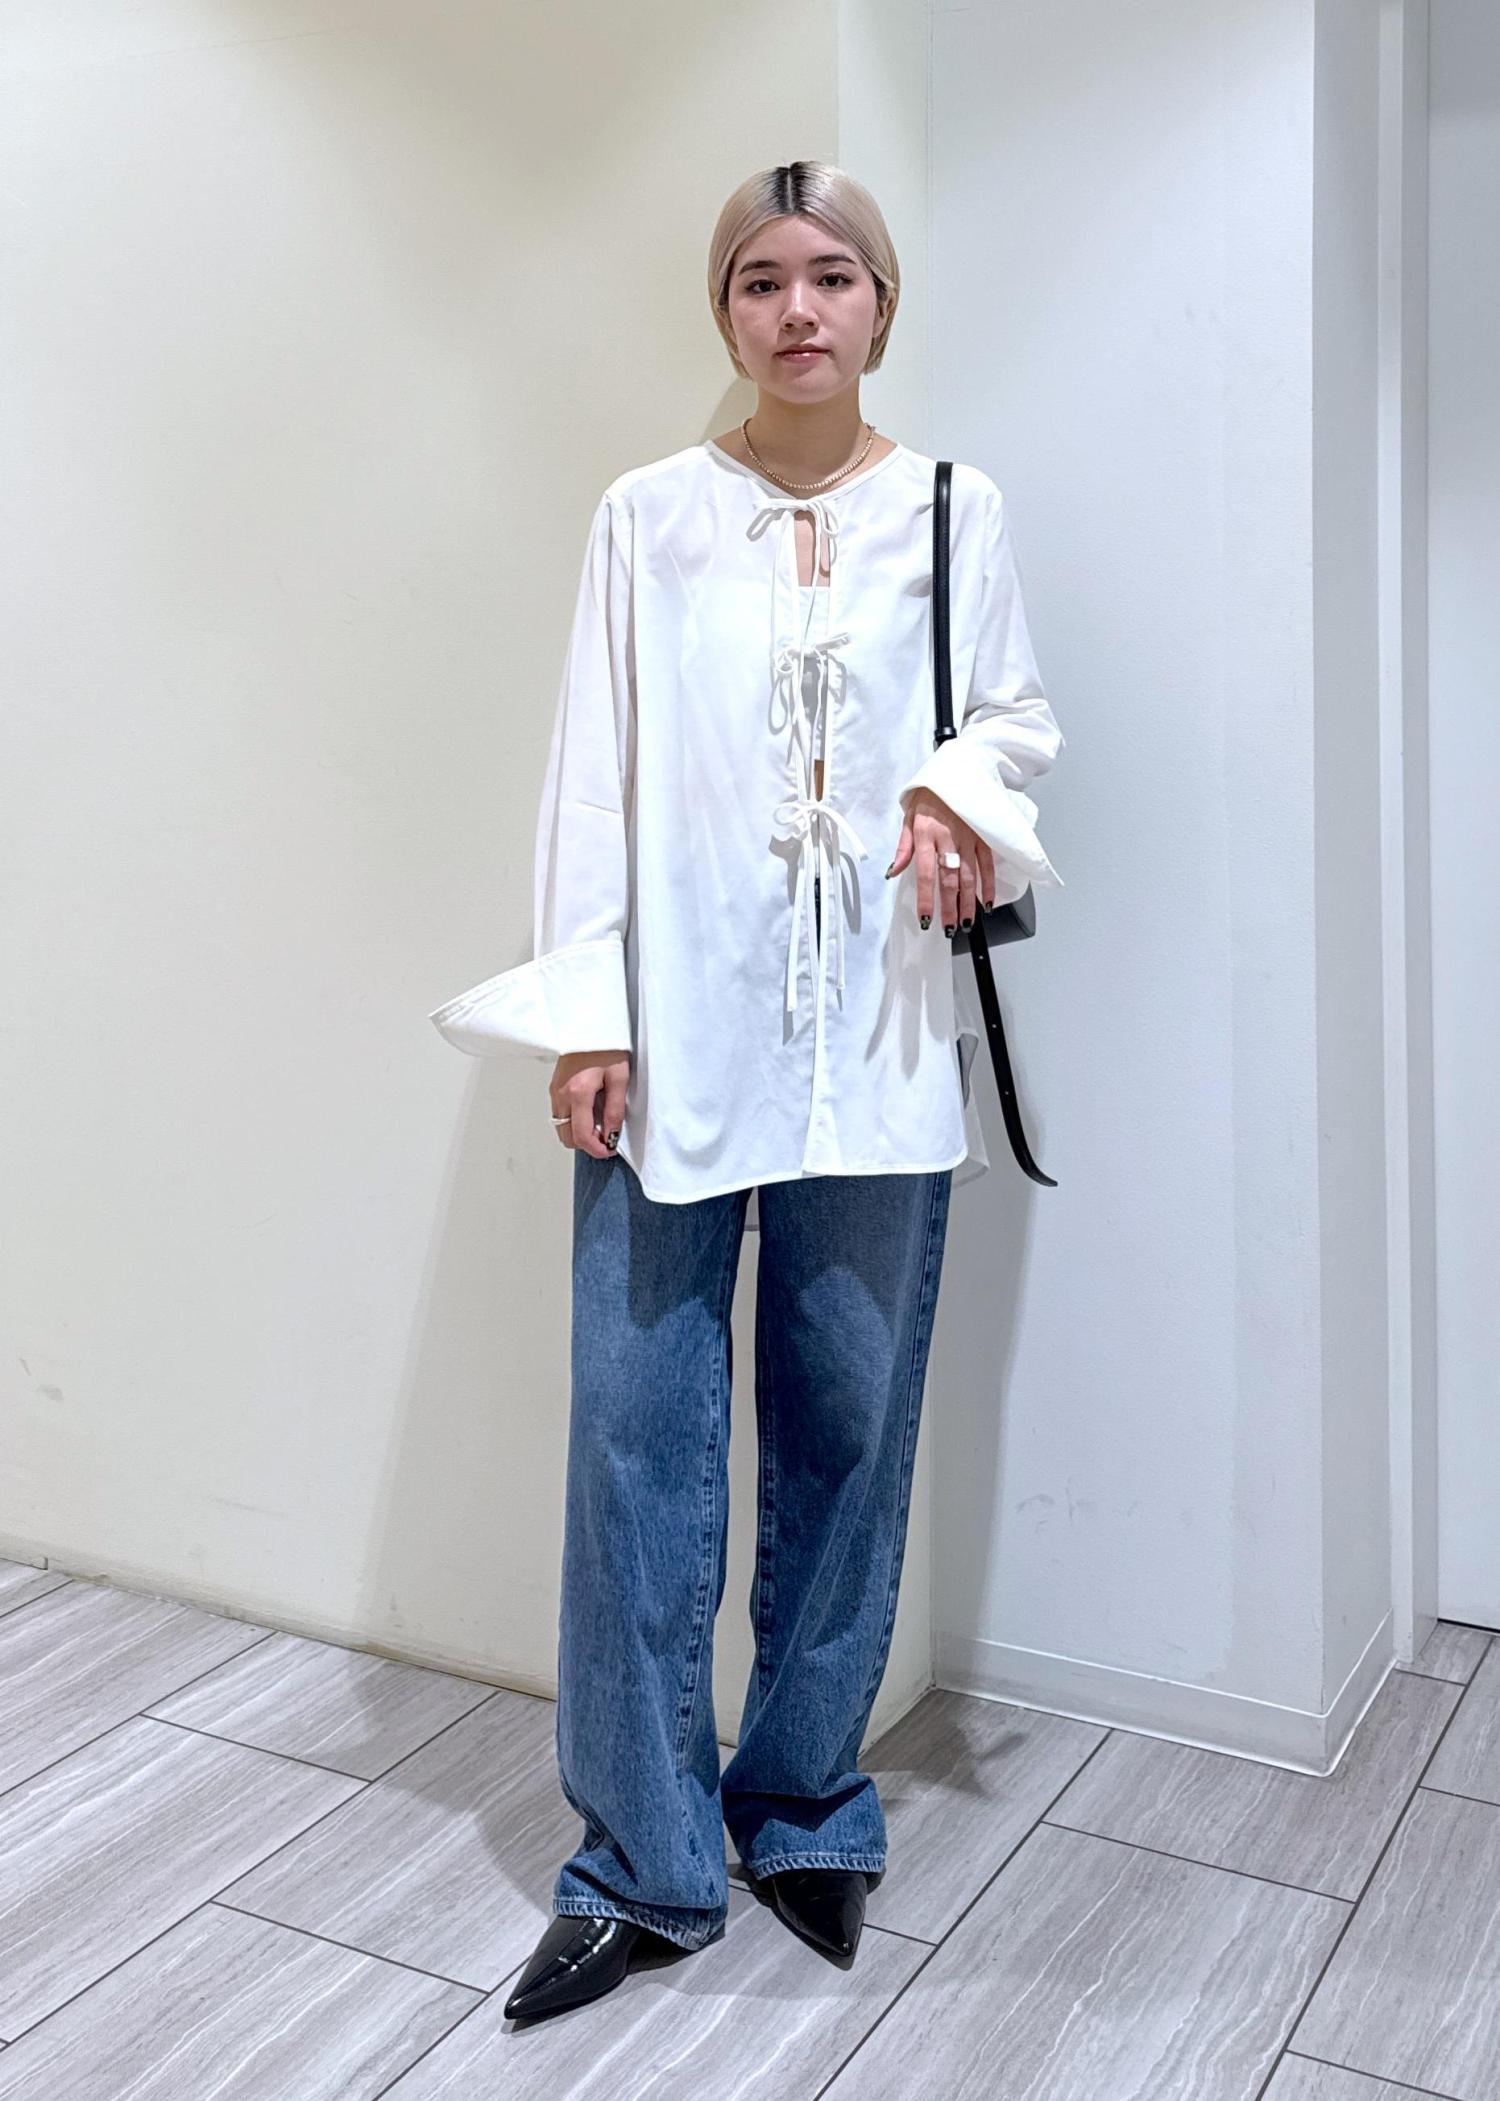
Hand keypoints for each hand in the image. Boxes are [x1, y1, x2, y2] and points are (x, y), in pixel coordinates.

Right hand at [550, 1050, 630, 1157]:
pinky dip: (574, 1121)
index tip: (610, 1149)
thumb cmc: (606, 1046)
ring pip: (561, 1127)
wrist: (589, 1024)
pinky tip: (591, 1111)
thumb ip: (614, 1110)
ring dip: (579, 1133)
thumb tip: (611, 1135)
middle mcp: (561, 1095)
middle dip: (587, 1143)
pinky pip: (560, 1114)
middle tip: (607, 1137)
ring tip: (600, 1123)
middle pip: (567, 1137)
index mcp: (578, 1093)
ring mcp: (555, 1091)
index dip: (596, 1149)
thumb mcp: (619, 1078)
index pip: (581, 1136)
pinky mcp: (555, 1087)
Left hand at [886, 788, 996, 933]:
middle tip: (948, 929)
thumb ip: (904, 847)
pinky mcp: (983, 836)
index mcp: (926, 834)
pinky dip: (988, 885)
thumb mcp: (909, 817)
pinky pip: (987, 864)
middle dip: (949, 908)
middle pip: (949, 879)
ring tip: (965, 923)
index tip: (926, 919)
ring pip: (970, 876)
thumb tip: (894, 871)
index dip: (926, 899)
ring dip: (968, 902)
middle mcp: (948, 838)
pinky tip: (987, 903)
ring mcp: (969, 838)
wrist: (956, 772)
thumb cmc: (930, 796)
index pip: (924, 873)